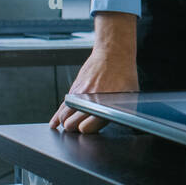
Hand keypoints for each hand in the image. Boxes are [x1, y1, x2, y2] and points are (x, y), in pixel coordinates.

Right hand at [49, 12, 138, 133]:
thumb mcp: (131, 95)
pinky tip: (54, 124)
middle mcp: (88, 101)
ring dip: (66, 123)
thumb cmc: (124, 74)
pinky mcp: (73, 89)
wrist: (112, 53)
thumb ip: (123, 112)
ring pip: (64, 116)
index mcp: (103, 105)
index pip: (86, 128)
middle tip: (80, 128)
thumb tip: (124, 123)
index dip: (87, 130)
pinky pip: (61, 107)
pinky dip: (57, 117)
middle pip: (71, 125)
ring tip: (69, 126)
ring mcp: (78, 95)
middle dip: (74, 129)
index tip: (90, 129)